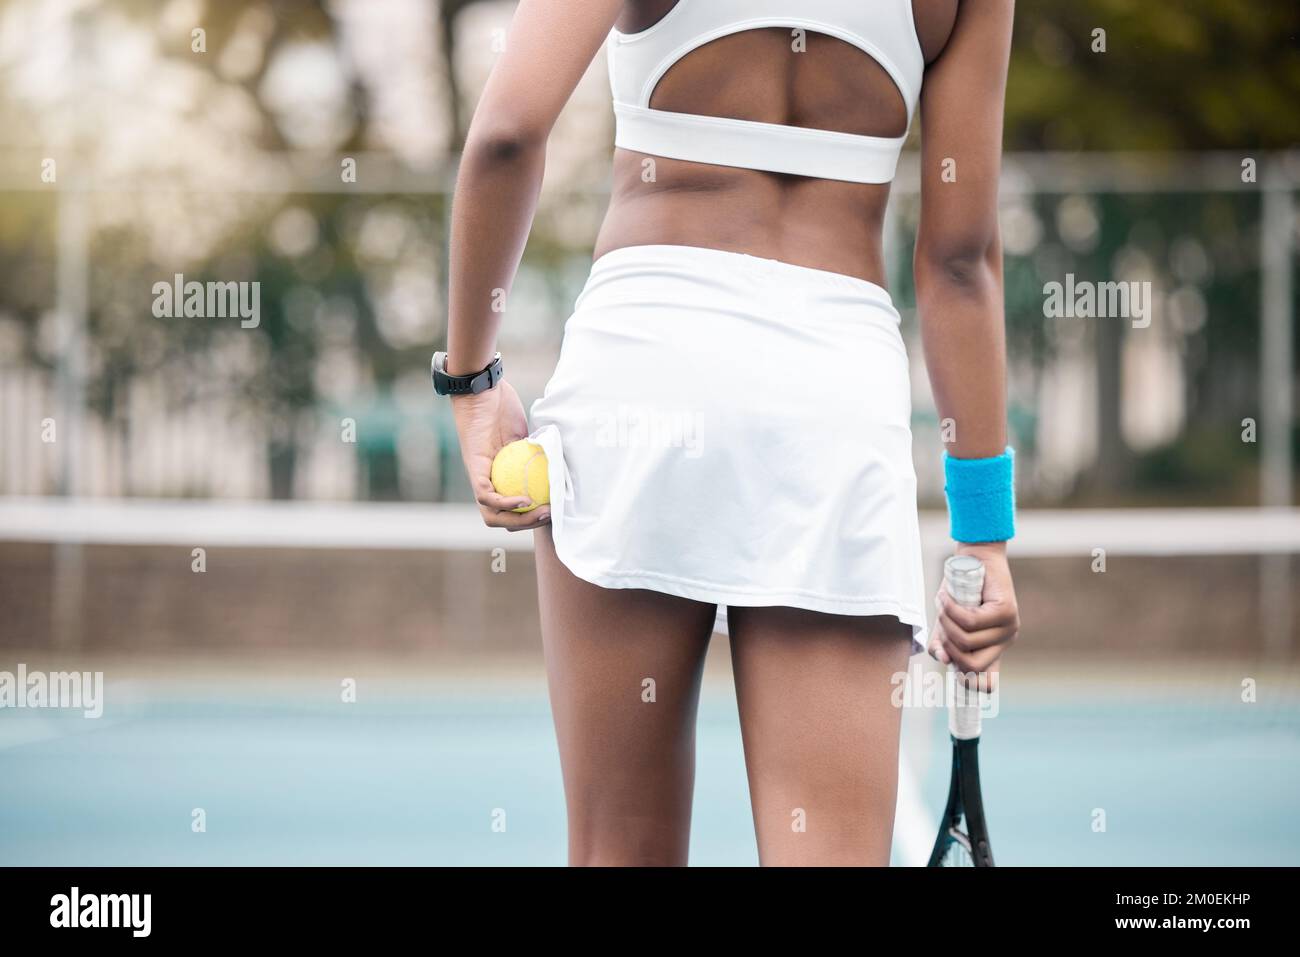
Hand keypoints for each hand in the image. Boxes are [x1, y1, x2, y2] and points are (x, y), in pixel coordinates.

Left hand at [450, 381, 550, 530]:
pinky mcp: (473, 469)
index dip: (532, 517)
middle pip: (502, 518)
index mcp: (499, 477)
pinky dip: (506, 504)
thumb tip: (566, 469)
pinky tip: (525, 501)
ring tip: (540, 512)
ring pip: (492, 514)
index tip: (555, 510)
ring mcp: (478, 476)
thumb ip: (540, 454)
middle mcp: (487, 481)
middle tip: (550, 515)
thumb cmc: (505, 406)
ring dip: (518, 520)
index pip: (513, 510)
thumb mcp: (528, 435)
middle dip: (528, 524)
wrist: (484, 389)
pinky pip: (487, 496)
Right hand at [929, 541, 1018, 691]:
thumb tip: (942, 659)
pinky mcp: (1007, 611)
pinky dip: (951, 609)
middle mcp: (1004, 642)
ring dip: (946, 623)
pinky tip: (946, 598)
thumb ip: (942, 642)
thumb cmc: (959, 590)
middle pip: (972, 665)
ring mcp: (1009, 628)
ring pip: (967, 641)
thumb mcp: (947, 621)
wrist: (975, 558)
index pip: (989, 682)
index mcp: (992, 649)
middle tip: (941, 625)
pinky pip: (970, 620)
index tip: (955, 674)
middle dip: (948, 647)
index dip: (972, 686)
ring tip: (942, 605)